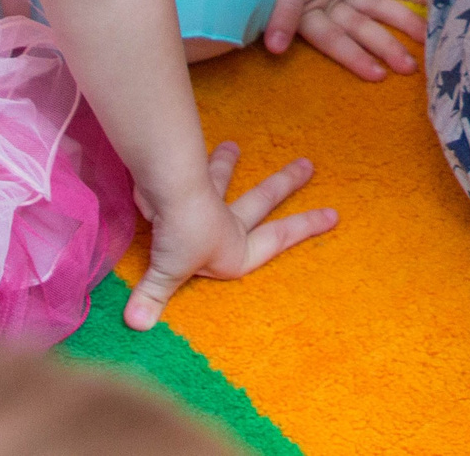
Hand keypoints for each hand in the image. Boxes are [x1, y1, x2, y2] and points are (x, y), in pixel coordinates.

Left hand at [126, 145, 336, 330]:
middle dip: (286, 183)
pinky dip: (187, 166)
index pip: (278, 239)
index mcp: (235, 250)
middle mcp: (228, 224)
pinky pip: (190, 176)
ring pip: (223, 180)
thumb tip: (136, 323)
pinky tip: (181, 156)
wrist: (169, 191)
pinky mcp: (188, 184)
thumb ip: (153, 296)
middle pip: (262, 200)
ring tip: (234, 146)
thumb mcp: (168, 273)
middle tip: (308, 164)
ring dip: (228, 164)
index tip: (334, 213)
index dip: (306, 227)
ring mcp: (210, 200)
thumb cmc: (181, 235)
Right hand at [262, 0, 426, 79]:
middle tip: (411, 68)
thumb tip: (274, 47)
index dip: (354, 57)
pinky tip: (425, 1)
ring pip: (376, 11)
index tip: (378, 75)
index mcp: (304, 12)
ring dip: (400, 23)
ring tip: (426, 38)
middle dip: (385, 47)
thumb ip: (286, 8)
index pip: (333, 40)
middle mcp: (324, 6)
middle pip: (359, 30)